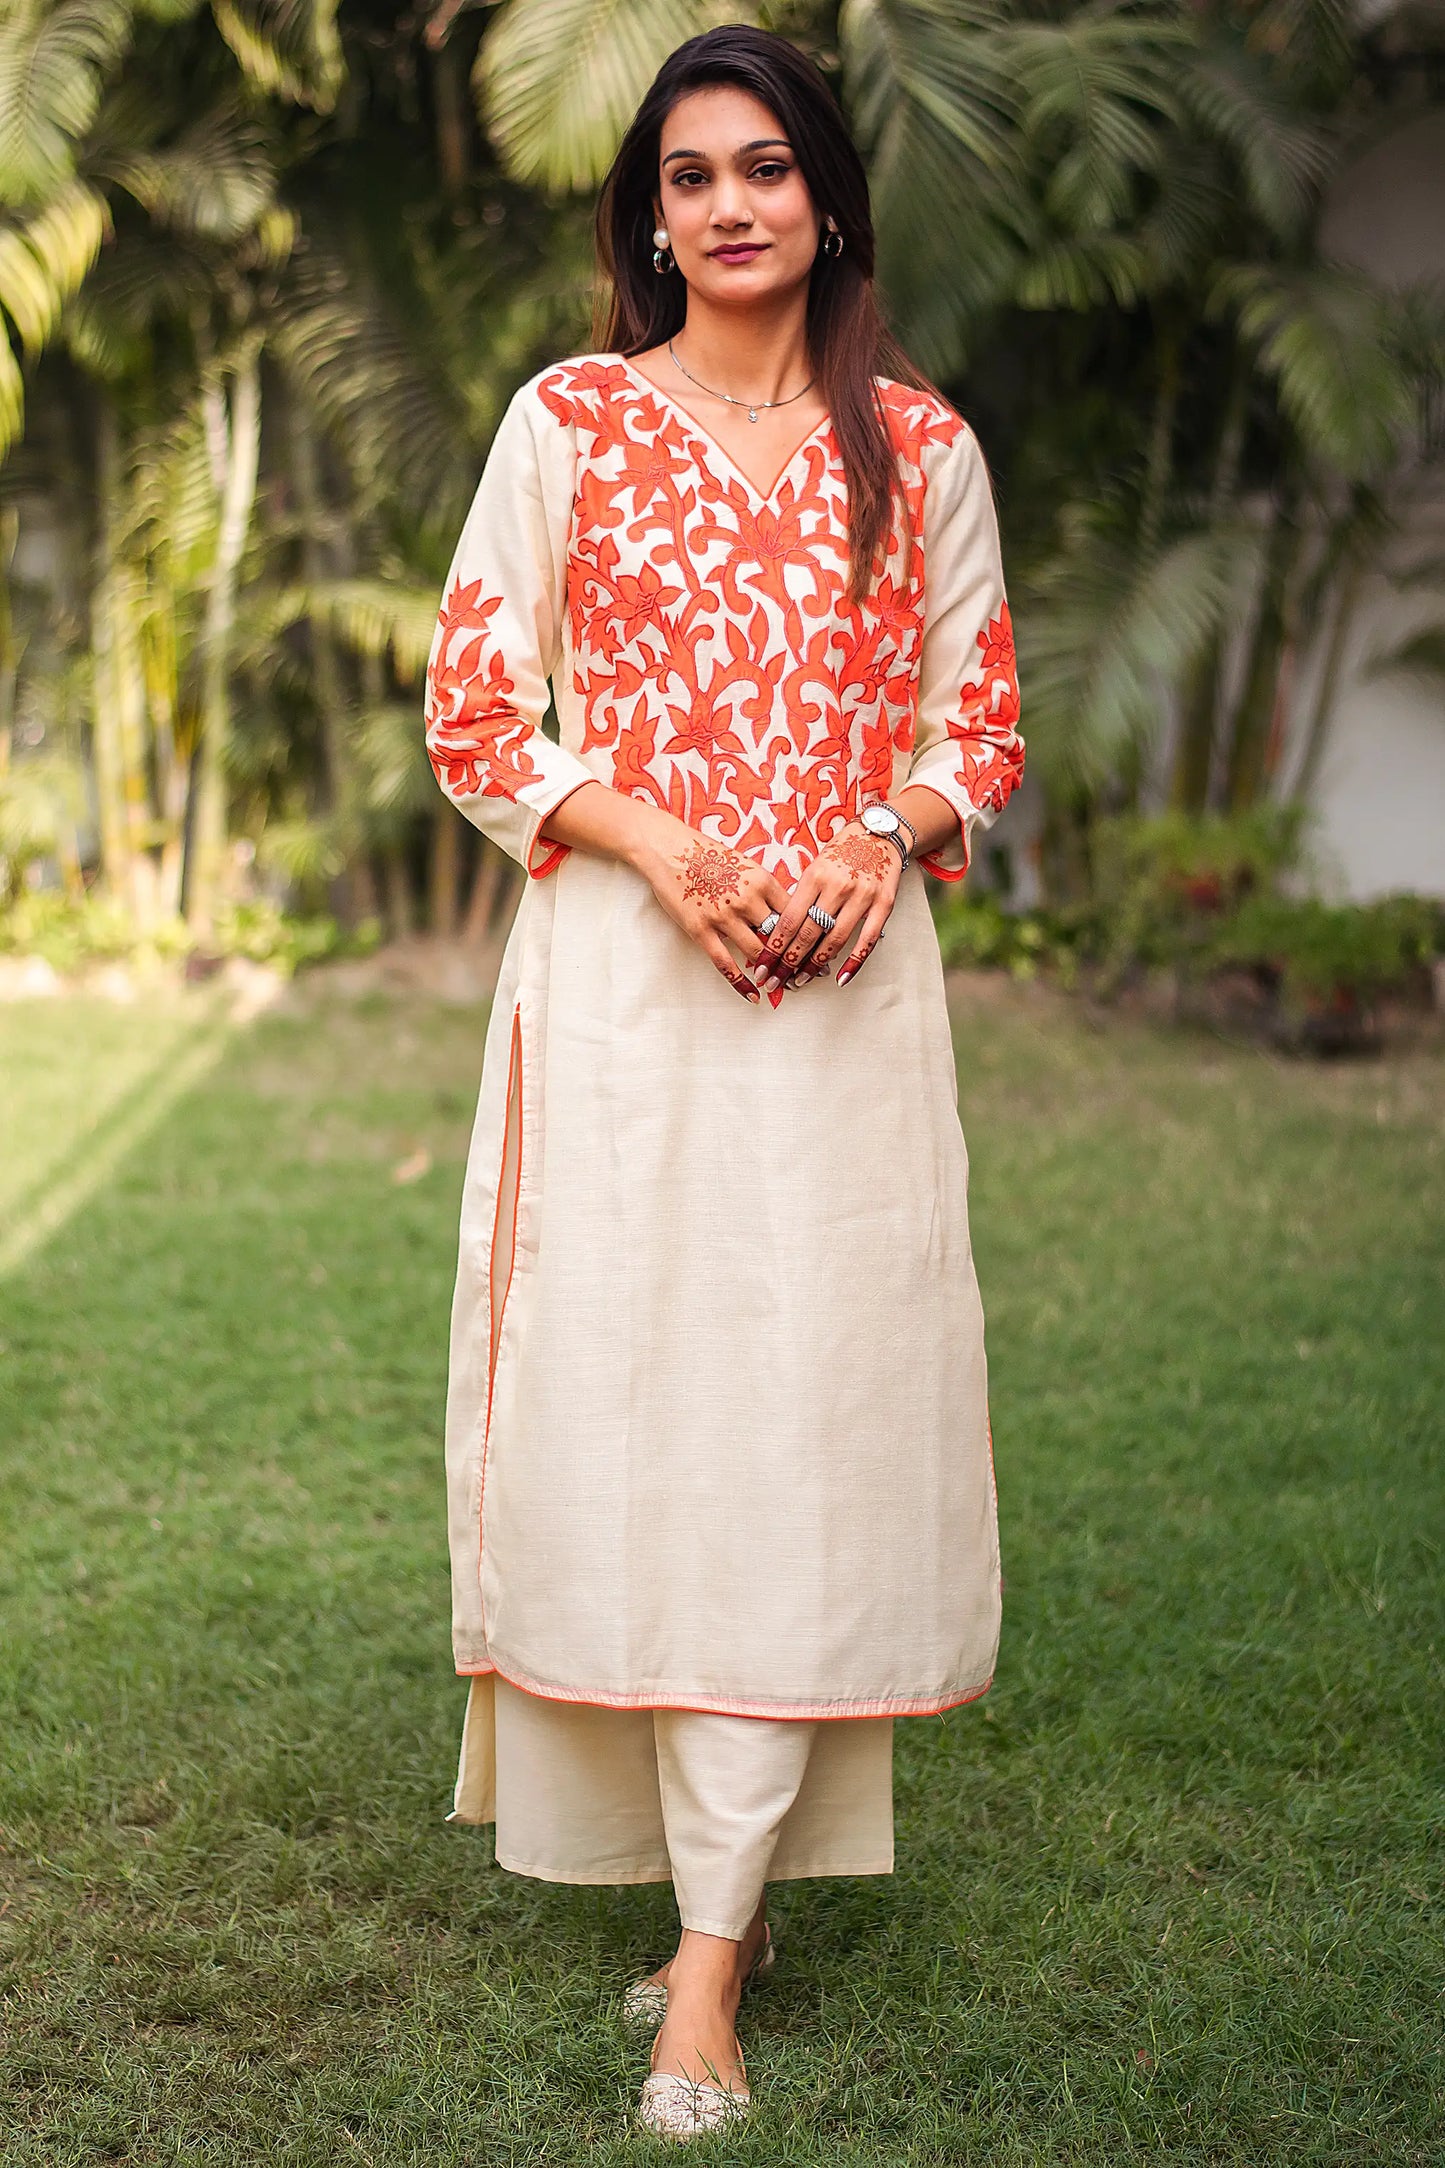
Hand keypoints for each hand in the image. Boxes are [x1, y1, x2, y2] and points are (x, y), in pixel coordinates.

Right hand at [638, 825, 789, 1006]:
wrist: (669, 849)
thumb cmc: (708, 854)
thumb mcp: (745, 865)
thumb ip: (765, 890)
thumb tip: (784, 914)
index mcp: (763, 881)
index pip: (795, 914)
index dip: (807, 935)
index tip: (818, 950)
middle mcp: (747, 899)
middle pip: (780, 937)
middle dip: (794, 958)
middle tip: (805, 974)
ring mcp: (724, 916)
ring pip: (757, 952)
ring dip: (771, 971)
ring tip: (782, 984)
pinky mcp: (701, 930)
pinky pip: (725, 963)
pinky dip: (741, 983)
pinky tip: (753, 995)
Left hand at [751, 825, 901, 992]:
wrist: (880, 832)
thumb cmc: (842, 850)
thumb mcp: (815, 866)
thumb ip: (802, 896)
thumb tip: (782, 931)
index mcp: (815, 876)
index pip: (789, 920)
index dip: (773, 947)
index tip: (761, 966)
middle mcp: (837, 887)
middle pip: (808, 933)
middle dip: (788, 962)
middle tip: (775, 981)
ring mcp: (862, 896)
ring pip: (834, 940)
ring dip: (815, 965)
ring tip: (800, 981)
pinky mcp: (883, 904)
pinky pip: (866, 940)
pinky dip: (853, 962)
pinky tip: (840, 978)